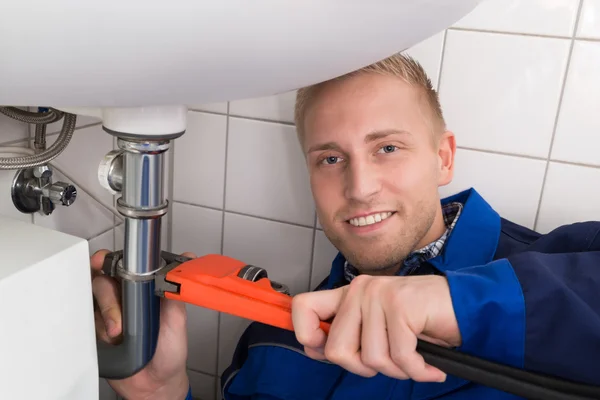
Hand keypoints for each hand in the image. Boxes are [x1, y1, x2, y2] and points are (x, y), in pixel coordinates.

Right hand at [91, 249, 195, 399]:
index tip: (102, 261)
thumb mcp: (177, 318)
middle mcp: (122, 298)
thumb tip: (188, 259)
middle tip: (120, 319)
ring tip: (118, 333)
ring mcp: (107, 315)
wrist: (156, 384)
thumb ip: (175, 290)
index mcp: (141, 289)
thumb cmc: (169, 349)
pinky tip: (108, 339)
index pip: (120, 265)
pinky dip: (93, 329)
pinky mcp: (95, 332)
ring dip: (104, 315)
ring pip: (90, 301)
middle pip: (101, 281)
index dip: (108, 260)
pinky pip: (83, 322)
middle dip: (107, 297)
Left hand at [291, 274, 460, 382]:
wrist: (463, 306)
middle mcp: (360, 290)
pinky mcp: (401, 305)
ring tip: (413, 357)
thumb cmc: (421, 320)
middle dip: (364, 367)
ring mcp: (379, 296)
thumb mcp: (377, 326)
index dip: (305, 334)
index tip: (321, 349)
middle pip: (336, 350)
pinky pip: (399, 357)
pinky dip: (418, 370)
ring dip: (397, 369)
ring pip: (371, 359)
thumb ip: (348, 334)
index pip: (303, 307)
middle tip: (389, 360)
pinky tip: (429, 365)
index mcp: (349, 294)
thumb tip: (313, 348)